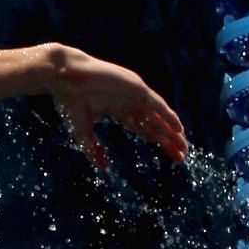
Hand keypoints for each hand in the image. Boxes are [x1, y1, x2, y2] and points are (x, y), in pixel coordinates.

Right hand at [45, 44, 186, 169]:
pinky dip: (168, 116)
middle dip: (168, 141)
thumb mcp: (82, 132)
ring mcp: (134, 94)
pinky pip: (157, 104)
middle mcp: (130, 102)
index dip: (157, 142)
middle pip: (155, 125)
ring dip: (172, 131)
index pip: (144, 129)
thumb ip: (94, 150)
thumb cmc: (70, 102)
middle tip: (181, 157)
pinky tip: (178, 129)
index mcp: (118, 110)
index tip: (169, 156)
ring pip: (158, 116)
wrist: (65, 78)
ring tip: (183, 146)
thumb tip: (104, 169)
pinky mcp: (136, 87)